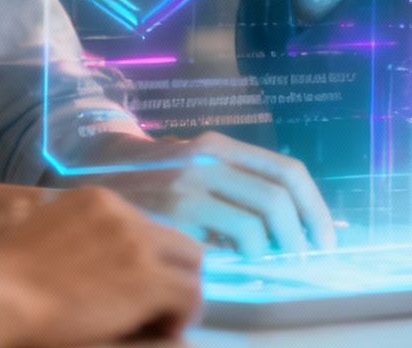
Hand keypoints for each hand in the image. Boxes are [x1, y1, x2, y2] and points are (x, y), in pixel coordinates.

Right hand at [0, 185, 201, 347]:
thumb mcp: (32, 231)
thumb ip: (64, 232)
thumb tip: (68, 246)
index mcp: (96, 201)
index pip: (145, 226)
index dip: (146, 260)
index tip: (133, 287)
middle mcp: (123, 215)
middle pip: (176, 243)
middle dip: (171, 275)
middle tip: (155, 308)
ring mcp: (138, 245)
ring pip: (190, 266)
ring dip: (179, 295)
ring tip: (161, 322)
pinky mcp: (148, 280)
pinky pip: (189, 295)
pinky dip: (181, 315)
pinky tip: (162, 331)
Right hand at [77, 130, 336, 255]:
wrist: (87, 170)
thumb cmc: (153, 178)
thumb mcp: (196, 164)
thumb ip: (237, 184)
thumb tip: (292, 224)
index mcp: (220, 146)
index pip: (287, 171)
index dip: (315, 208)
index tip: (324, 238)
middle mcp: (206, 160)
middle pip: (277, 199)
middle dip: (298, 236)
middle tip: (300, 259)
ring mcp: (185, 189)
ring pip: (252, 228)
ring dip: (266, 255)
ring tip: (261, 265)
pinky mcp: (166, 220)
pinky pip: (216, 250)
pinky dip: (229, 263)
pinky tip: (223, 266)